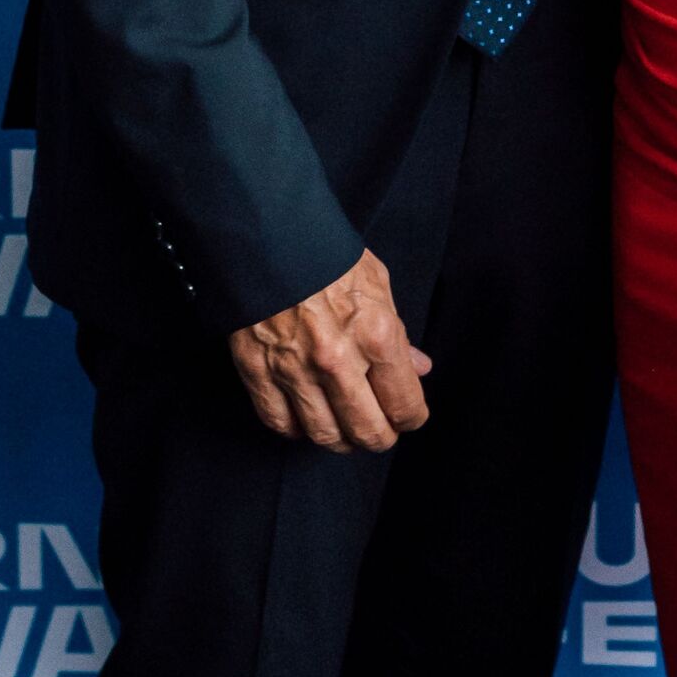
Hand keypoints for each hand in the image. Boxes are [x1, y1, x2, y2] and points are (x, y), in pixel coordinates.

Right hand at [231, 250, 431, 451]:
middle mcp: (337, 361)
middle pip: (367, 432)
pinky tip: (305, 420)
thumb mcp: (376, 284)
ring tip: (345, 430)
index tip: (407, 416)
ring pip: (324, 436)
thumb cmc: (324, 254)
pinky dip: (296, 429)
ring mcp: (294, 371)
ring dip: (340, 440)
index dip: (411, 418)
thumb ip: (399, 334)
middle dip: (379, 438)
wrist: (265, 235)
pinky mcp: (258, 373)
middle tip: (379, 432)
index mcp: (376, 336)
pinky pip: (280, 423)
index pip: (405, 406)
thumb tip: (418, 368)